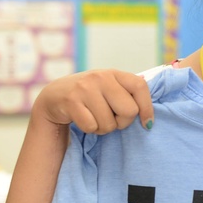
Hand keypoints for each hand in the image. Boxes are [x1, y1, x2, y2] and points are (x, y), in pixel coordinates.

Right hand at [32, 69, 153, 134]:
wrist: (54, 96)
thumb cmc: (89, 95)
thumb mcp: (108, 87)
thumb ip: (126, 90)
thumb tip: (148, 91)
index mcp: (113, 73)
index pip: (140, 87)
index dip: (148, 108)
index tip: (147, 124)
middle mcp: (100, 77)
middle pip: (129, 111)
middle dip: (122, 122)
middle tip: (111, 119)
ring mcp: (85, 88)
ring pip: (110, 123)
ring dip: (103, 128)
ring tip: (95, 118)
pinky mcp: (71, 101)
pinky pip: (92, 127)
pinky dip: (90, 129)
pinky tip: (84, 120)